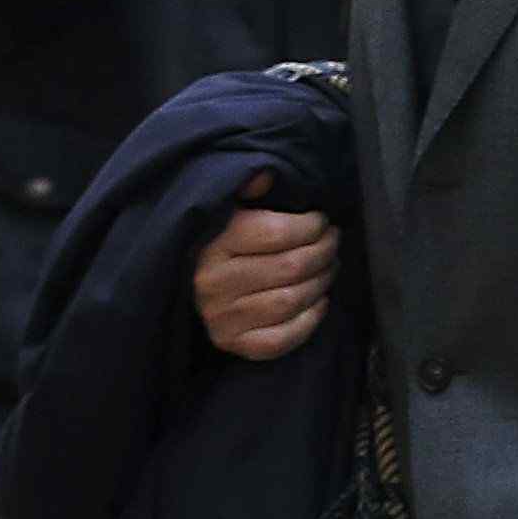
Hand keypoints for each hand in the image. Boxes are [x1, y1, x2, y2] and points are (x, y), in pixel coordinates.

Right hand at [195, 180, 339, 361]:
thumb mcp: (226, 209)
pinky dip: (310, 320)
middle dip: (323, 251)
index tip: (321, 221)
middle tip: (332, 242)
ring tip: (329, 266)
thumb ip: (244, 188)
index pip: (277, 233)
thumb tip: (265, 174)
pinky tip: (320, 301)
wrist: (184, 291)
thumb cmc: (220, 244)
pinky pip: (283, 337)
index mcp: (213, 243)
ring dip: (322, 282)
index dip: (311, 226)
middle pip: (291, 267)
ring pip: (292, 300)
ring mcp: (222, 317)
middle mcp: (213, 283)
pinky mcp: (233, 344)